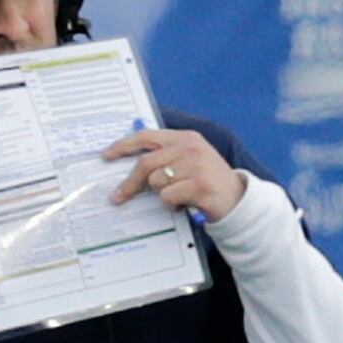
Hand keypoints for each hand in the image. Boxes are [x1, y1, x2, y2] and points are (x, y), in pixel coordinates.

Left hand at [106, 124, 245, 220]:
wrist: (237, 199)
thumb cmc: (206, 181)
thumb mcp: (188, 161)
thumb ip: (164, 157)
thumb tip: (130, 166)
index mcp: (184, 137)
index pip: (146, 136)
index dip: (123, 146)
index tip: (106, 156)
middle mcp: (189, 147)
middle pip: (146, 163)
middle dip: (129, 183)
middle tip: (118, 197)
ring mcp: (195, 164)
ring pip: (156, 182)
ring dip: (161, 195)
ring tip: (177, 197)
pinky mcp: (199, 184)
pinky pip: (168, 197)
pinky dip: (171, 205)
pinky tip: (184, 204)